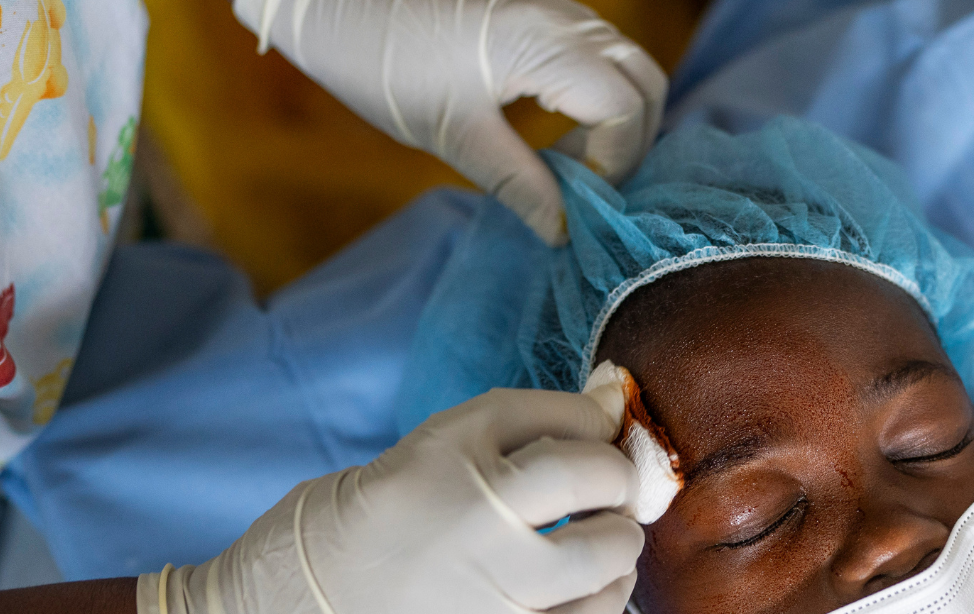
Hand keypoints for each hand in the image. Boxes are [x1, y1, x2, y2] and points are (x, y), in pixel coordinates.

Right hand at [141, 388, 642, 613]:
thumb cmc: (369, 530)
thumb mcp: (424, 453)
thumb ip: (521, 423)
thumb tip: (610, 394)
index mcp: (446, 458)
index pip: (563, 425)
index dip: (597, 425)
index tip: (599, 435)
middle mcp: (474, 521)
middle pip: (595, 483)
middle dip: (618, 482)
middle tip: (608, 491)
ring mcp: (493, 594)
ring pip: (605, 556)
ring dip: (618, 542)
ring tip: (601, 540)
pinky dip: (605, 599)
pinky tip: (589, 588)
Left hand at [234, 0, 665, 243]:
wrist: (328, 0)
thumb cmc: (381, 61)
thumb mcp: (453, 134)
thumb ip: (519, 183)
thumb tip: (564, 231)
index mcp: (546, 45)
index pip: (627, 110)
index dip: (615, 163)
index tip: (578, 198)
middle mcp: (564, 19)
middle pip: (644, 81)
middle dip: (632, 141)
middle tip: (588, 186)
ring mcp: (553, 9)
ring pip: (624, 64)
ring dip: (616, 119)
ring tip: (570, 165)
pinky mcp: (534, 12)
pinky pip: (593, 54)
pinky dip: (595, 95)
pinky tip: (555, 130)